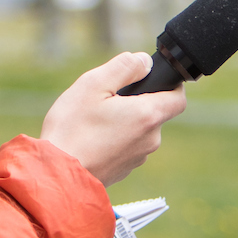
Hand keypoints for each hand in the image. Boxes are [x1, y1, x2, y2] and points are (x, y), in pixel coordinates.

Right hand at [41, 52, 187, 186]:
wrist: (58, 176)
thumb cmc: (72, 129)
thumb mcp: (93, 84)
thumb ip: (124, 67)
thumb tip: (145, 61)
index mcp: (147, 115)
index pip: (178, 97)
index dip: (171, 85)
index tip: (152, 80)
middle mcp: (150, 139)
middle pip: (155, 113)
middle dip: (138, 102)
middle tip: (108, 98)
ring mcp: (138, 157)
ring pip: (140, 131)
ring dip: (125, 121)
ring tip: (94, 120)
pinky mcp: (124, 170)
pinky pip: (127, 147)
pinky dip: (115, 139)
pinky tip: (91, 138)